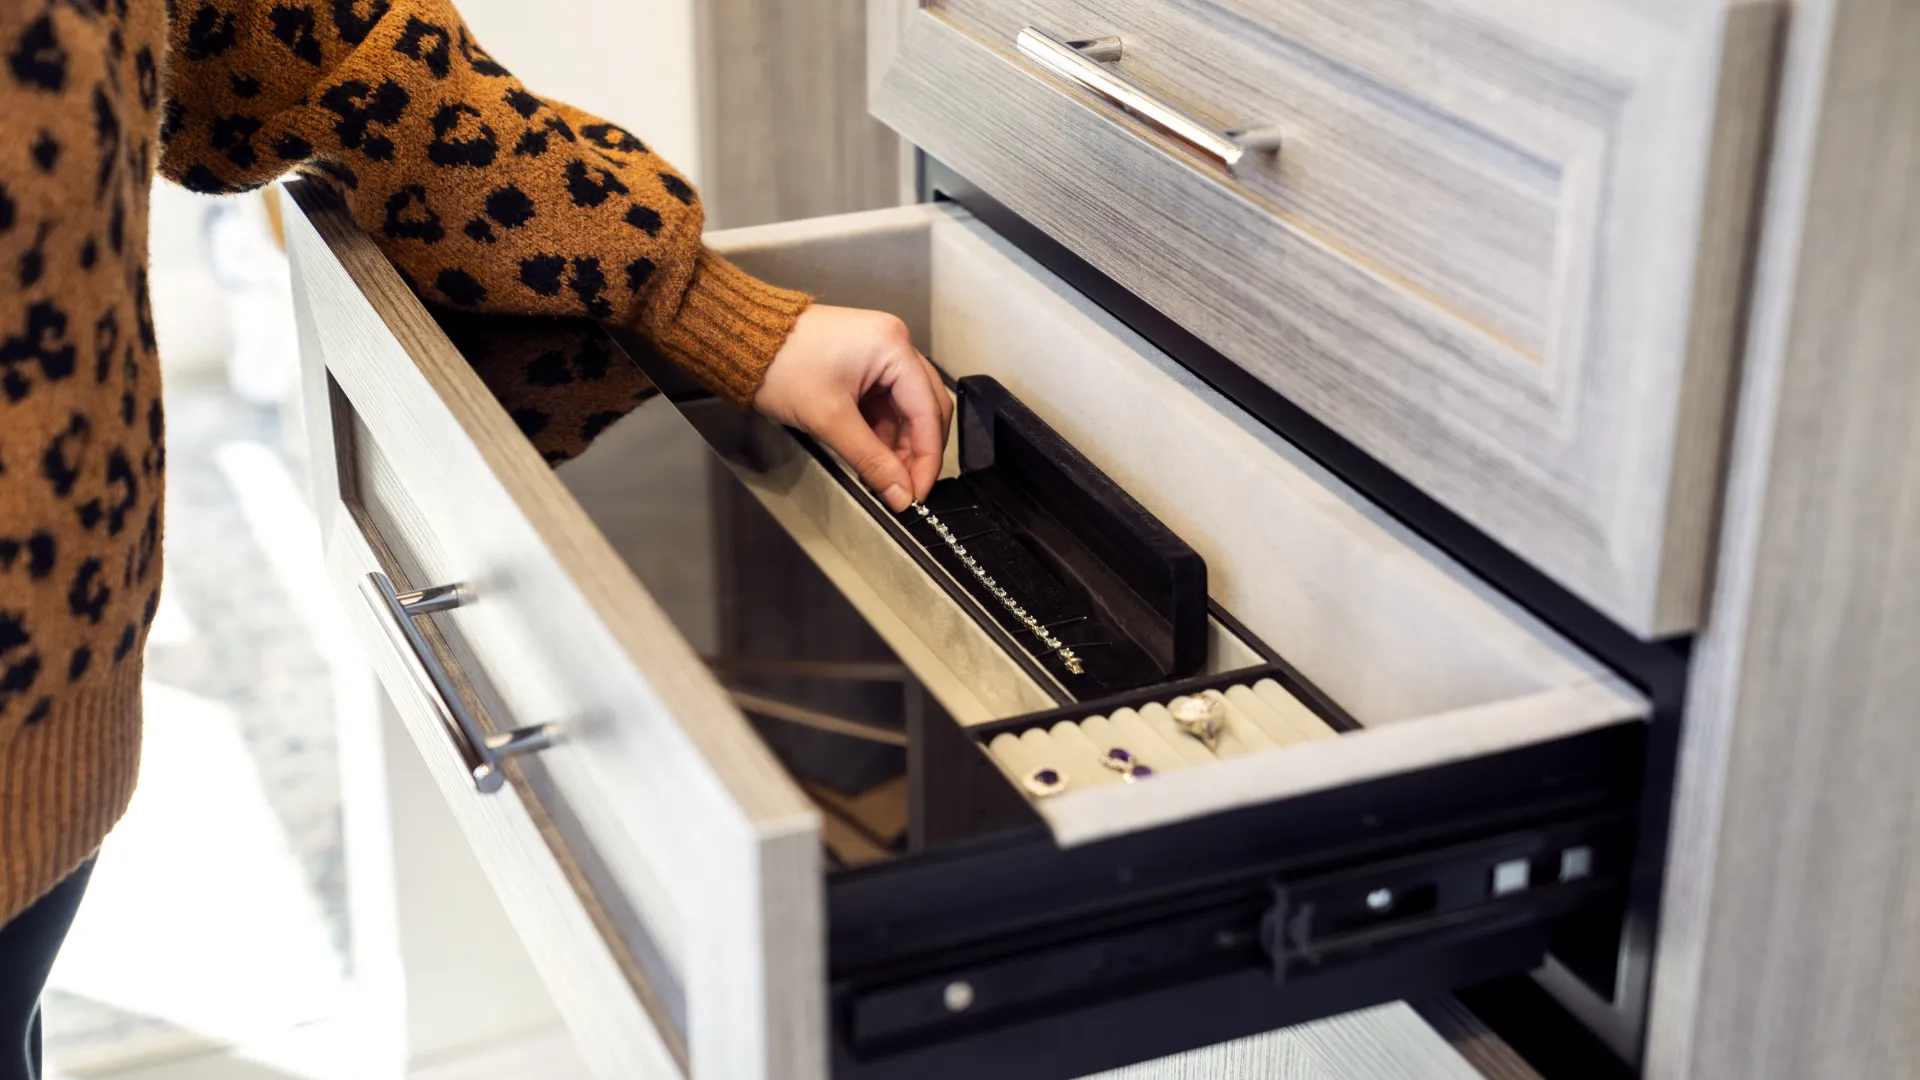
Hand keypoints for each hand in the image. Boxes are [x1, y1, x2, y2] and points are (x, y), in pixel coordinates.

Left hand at [754, 305, 952, 511]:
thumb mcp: (829, 419)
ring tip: (883, 477)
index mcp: (893, 347)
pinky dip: (879, 431)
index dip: (928, 458)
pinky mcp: (863, 364)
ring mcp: (879, 353)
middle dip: (916, 452)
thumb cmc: (780, 365)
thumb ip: (871, 460)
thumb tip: (901, 493)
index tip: (918, 492)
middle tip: (905, 489)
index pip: (928, 411)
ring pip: (904, 409)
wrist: (742, 341)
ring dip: (896, 444)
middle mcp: (894, 344)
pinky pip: (884, 403)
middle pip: (924, 408)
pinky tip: (870, 456)